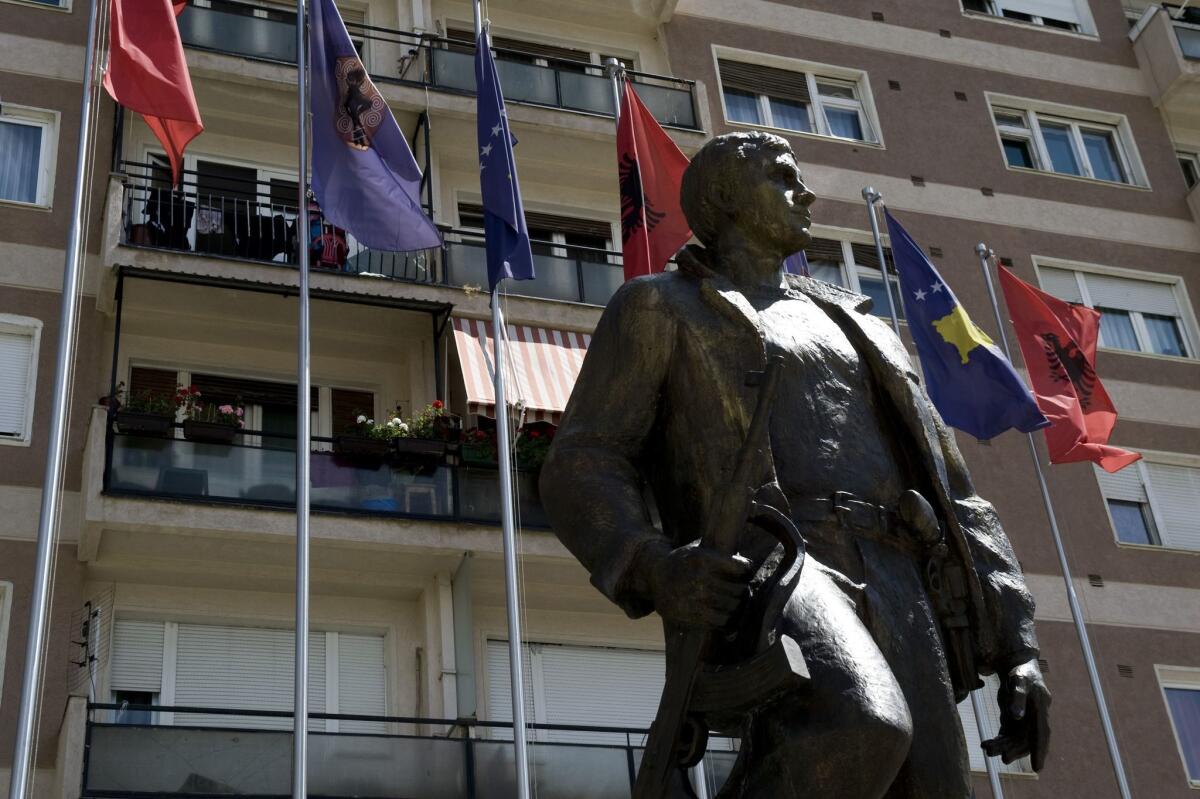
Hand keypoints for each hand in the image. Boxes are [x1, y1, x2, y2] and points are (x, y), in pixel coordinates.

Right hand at [636, 542, 751, 628]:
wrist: (656, 576)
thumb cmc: (684, 562)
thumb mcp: (699, 549)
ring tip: (735, 602)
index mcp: (703, 558)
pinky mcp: (691, 615)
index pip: (740, 567)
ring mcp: (695, 599)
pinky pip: (721, 622)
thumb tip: (749, 568)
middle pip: (738, 590)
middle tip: (742, 590)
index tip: (745, 570)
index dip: (746, 569)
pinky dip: (728, 620)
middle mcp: (699, 578)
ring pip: (732, 607)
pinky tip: (725, 614)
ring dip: (738, 606)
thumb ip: (721, 557)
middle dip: (743, 590)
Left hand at [982, 658, 1050, 770]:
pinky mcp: (1014, 720)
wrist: (1017, 665)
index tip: (1038, 767)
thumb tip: (1016, 716)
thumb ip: (1018, 697)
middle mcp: (1034, 718)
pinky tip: (987, 744)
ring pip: (1016, 739)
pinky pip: (1008, 734)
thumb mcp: (1019, 680)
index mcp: (1041, 708)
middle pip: (1027, 739)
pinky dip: (999, 741)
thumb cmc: (1020, 671)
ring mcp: (1024, 720)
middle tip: (1003, 758)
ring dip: (1004, 746)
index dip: (1040, 750)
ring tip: (987, 749)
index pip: (1042, 732)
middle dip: (1016, 750)